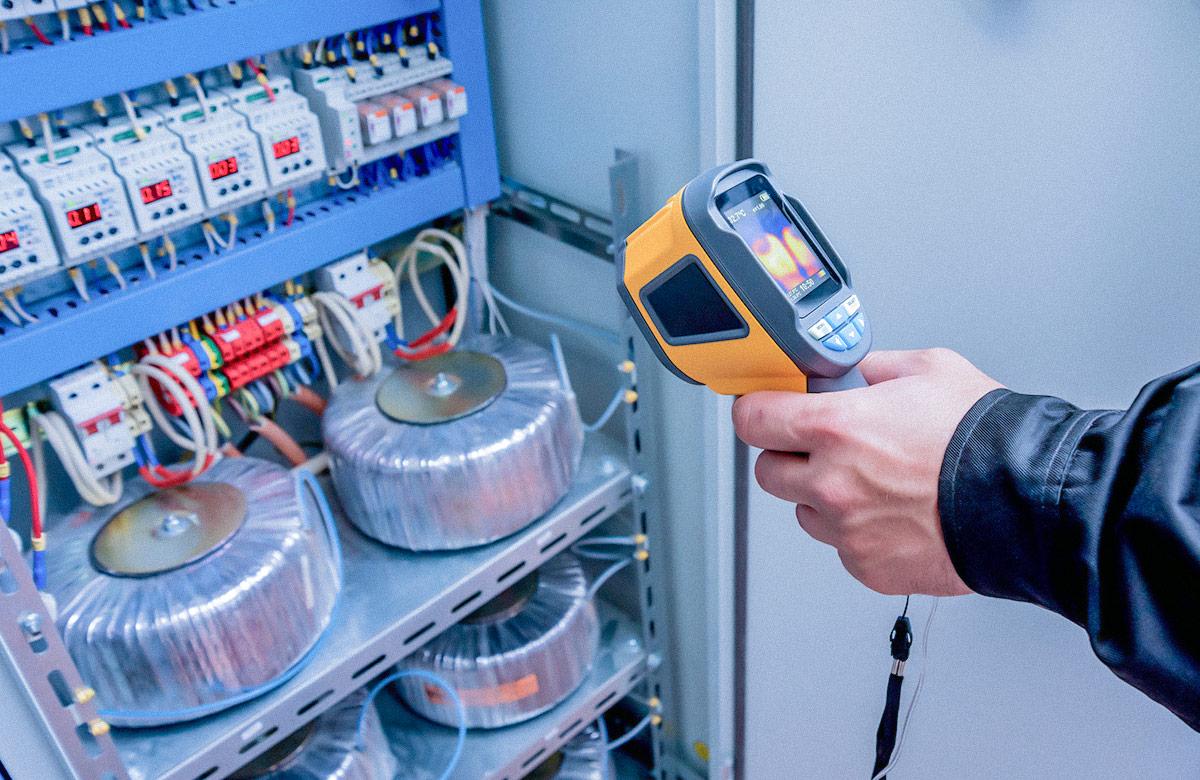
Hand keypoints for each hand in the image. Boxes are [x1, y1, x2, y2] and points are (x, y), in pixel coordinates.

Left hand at [732, 348, 1002, 595]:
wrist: (1029, 502)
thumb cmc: (986, 439)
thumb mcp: (931, 369)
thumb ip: (879, 368)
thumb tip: (860, 372)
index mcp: (835, 427)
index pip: (752, 420)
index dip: (756, 412)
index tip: (762, 411)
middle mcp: (831, 482)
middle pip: (768, 472)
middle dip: (788, 456)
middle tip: (822, 447)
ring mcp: (846, 531)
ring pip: (805, 513)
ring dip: (823, 498)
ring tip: (875, 484)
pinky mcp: (868, 568)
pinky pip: (842, 548)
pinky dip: (858, 534)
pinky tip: (896, 516)